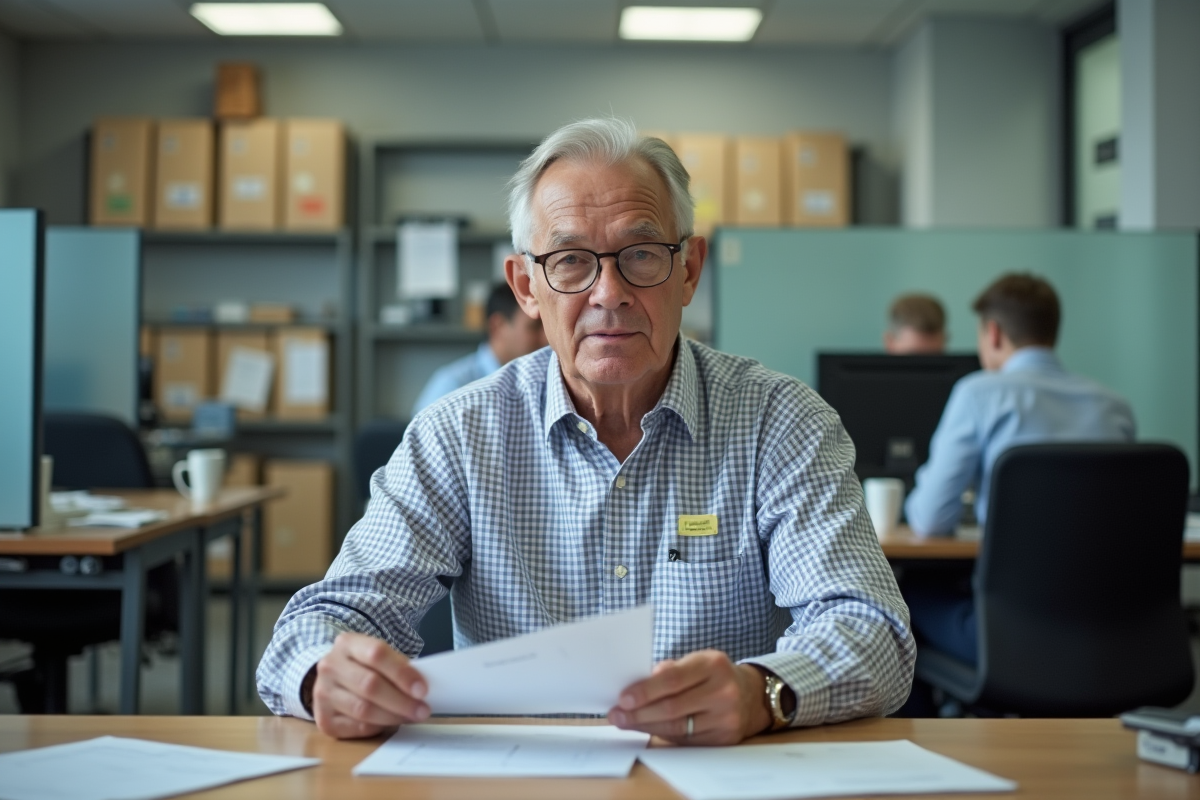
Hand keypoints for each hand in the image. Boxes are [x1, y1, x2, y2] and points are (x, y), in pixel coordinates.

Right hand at [310, 631, 430, 738]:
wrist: (332, 678)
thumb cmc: (364, 666)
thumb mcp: (378, 657)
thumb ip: (397, 667)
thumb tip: (421, 689)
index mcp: (347, 644)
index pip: (376, 654)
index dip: (402, 673)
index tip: (423, 689)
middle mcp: (330, 666)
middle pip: (369, 685)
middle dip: (401, 701)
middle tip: (423, 710)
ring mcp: (323, 693)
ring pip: (363, 709)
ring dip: (393, 717)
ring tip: (411, 717)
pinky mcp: (323, 719)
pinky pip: (356, 727)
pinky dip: (378, 727)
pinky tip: (390, 723)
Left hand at [607, 650, 770, 744]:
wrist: (751, 695)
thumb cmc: (713, 674)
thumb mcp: (697, 660)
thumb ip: (670, 670)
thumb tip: (636, 686)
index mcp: (713, 665)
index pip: (673, 680)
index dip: (645, 691)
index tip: (622, 698)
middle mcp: (723, 692)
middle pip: (672, 707)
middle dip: (639, 713)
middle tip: (616, 715)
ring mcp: (726, 718)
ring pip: (677, 728)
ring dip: (646, 726)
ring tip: (626, 722)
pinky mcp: (724, 738)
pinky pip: (686, 740)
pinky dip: (663, 735)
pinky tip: (648, 729)